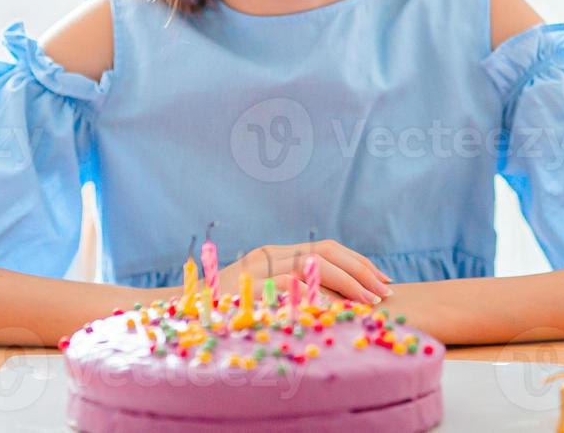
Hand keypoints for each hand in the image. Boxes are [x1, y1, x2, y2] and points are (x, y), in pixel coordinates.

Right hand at [215, 240, 392, 305]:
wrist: (177, 315)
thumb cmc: (221, 314)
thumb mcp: (263, 301)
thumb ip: (293, 296)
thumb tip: (335, 308)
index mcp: (275, 254)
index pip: (326, 249)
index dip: (358, 263)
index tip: (383, 280)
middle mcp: (268, 253)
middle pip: (326, 250)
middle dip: (361, 270)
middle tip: (386, 292)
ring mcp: (257, 266)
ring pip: (313, 262)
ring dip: (347, 281)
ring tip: (370, 301)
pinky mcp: (248, 283)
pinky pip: (289, 283)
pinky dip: (316, 293)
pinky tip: (336, 307)